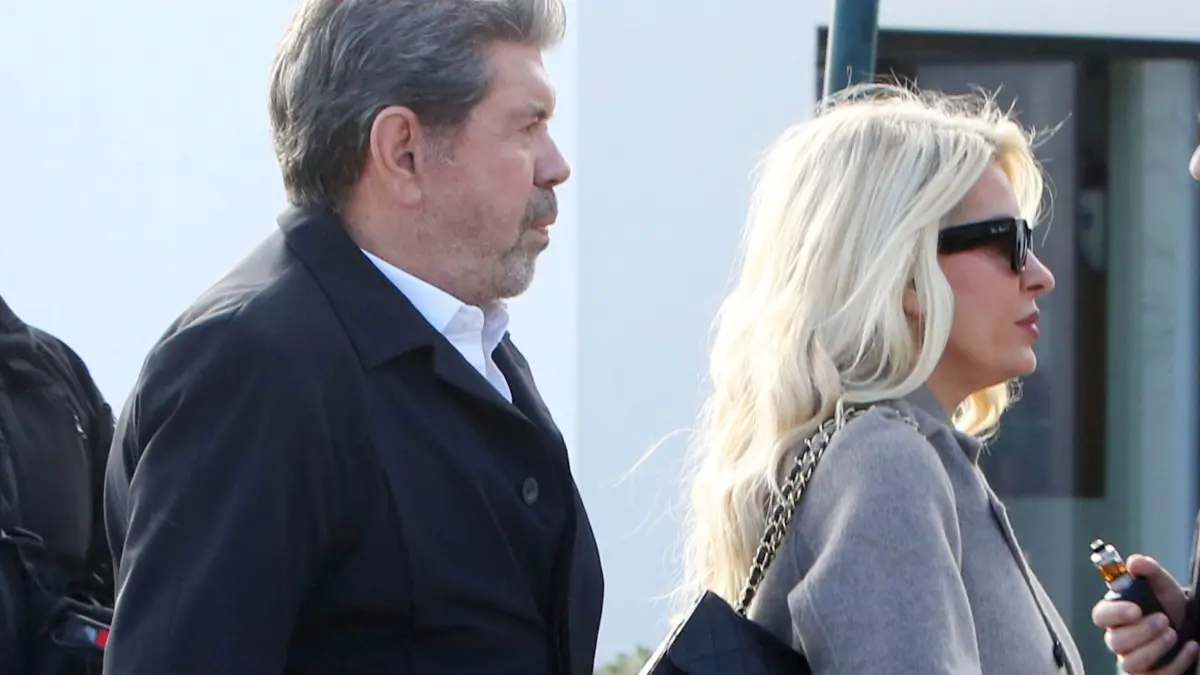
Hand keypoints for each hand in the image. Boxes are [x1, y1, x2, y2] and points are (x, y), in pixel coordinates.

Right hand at [1092, 554, 1198, 673]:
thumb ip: (1148, 570)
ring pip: (1131, 662)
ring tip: (1173, 633)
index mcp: (1116, 615)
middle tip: (1163, 620)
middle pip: (1115, 641)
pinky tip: (1189, 647)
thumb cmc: (1168, 606)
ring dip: (1155, 647)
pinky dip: (1177, 661)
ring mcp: (1133, 659)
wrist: (1189, 625)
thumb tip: (1134, 562)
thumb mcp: (1162, 584)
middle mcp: (1119, 639)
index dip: (1115, 614)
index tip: (1136, 609)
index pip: (1100, 616)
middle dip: (1142, 631)